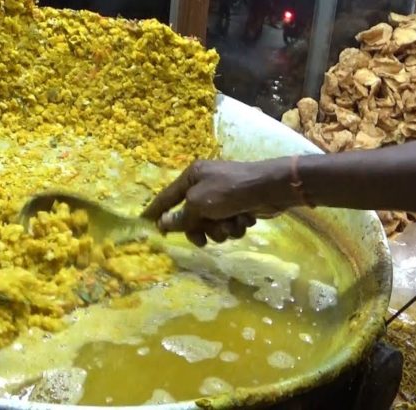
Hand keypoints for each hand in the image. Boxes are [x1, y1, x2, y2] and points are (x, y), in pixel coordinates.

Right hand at [142, 159, 293, 245]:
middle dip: (200, 229)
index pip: (167, 196)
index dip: (156, 211)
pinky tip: (245, 219)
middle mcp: (206, 185)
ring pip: (212, 225)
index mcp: (192, 176)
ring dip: (222, 229)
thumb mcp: (200, 203)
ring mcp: (223, 197)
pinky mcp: (239, 206)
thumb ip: (182, 216)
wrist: (271, 188)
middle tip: (203, 239)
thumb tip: (163, 223)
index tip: (143, 222)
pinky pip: (228, 224)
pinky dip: (235, 225)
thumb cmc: (232, 190)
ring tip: (232, 224)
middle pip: (191, 217)